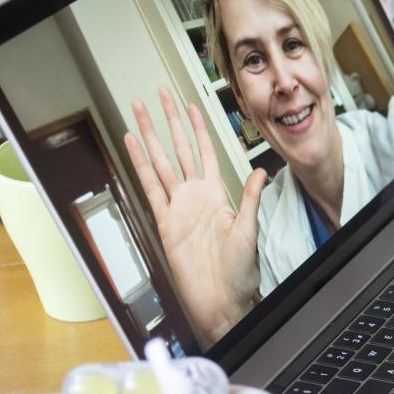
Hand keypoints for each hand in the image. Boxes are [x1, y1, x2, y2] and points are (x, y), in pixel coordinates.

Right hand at [123, 87, 267, 344]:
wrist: (221, 299)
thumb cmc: (238, 272)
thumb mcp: (249, 228)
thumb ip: (251, 197)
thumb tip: (261, 171)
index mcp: (216, 195)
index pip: (206, 152)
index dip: (199, 128)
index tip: (192, 105)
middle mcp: (194, 196)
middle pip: (179, 149)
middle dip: (169, 121)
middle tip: (159, 94)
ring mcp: (177, 206)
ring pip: (160, 161)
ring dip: (150, 135)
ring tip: (140, 109)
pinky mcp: (164, 221)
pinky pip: (150, 186)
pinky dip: (140, 163)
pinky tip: (132, 143)